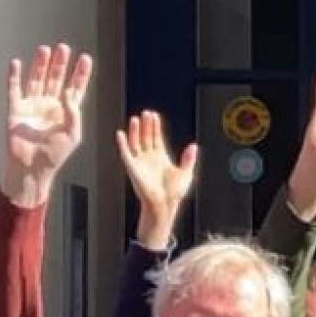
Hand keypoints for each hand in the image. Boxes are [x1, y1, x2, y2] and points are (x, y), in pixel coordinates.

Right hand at [3, 45, 93, 207]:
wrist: (32, 167)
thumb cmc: (55, 155)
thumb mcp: (72, 134)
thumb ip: (74, 113)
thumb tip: (71, 95)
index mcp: (66, 113)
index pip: (75, 88)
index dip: (80, 74)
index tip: (85, 59)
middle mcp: (49, 106)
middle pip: (56, 79)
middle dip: (60, 64)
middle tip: (64, 48)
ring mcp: (32, 106)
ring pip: (37, 80)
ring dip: (41, 65)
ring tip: (46, 49)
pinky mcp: (16, 109)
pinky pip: (14, 89)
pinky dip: (15, 76)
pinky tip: (17, 63)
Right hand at [115, 111, 197, 248]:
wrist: (164, 204)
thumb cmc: (174, 192)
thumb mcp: (185, 173)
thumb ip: (189, 159)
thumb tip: (193, 146)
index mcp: (160, 157)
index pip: (156, 137)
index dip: (155, 127)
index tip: (155, 115)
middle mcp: (149, 157)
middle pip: (146, 137)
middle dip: (146, 125)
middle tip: (146, 113)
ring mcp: (140, 161)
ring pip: (135, 142)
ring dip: (135, 131)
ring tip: (136, 118)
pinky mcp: (132, 167)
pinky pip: (125, 153)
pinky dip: (122, 143)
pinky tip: (121, 133)